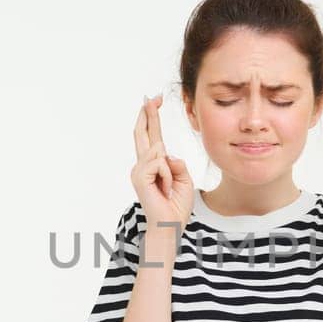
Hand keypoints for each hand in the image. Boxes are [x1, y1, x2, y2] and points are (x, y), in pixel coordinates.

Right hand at [131, 94, 193, 227]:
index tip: (154, 101)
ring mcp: (139, 171)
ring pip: (158, 149)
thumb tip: (165, 153)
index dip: (152, 117)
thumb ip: (176, 163)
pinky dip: (168, 176)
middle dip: (148, 114)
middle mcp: (142, 165)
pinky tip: (164, 189)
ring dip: (170, 170)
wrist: (170, 224)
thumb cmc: (176, 204)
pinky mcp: (139, 177)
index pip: (152, 135)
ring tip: (168, 188)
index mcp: (153, 164)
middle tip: (151, 97)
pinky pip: (160, 163)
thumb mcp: (183, 178)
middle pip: (143, 133)